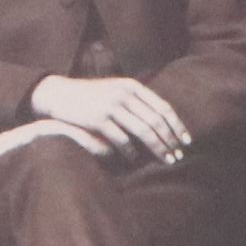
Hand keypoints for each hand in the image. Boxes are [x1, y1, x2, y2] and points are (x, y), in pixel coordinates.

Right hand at [28, 74, 192, 165]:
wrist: (58, 94)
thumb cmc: (90, 96)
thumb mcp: (114, 90)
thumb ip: (135, 101)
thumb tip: (160, 120)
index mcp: (132, 86)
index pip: (163, 107)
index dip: (177, 126)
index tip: (186, 141)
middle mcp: (124, 94)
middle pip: (156, 121)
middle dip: (170, 141)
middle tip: (178, 157)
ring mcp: (111, 106)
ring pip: (143, 132)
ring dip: (157, 148)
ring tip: (164, 160)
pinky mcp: (98, 119)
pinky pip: (121, 140)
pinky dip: (131, 152)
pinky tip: (134, 160)